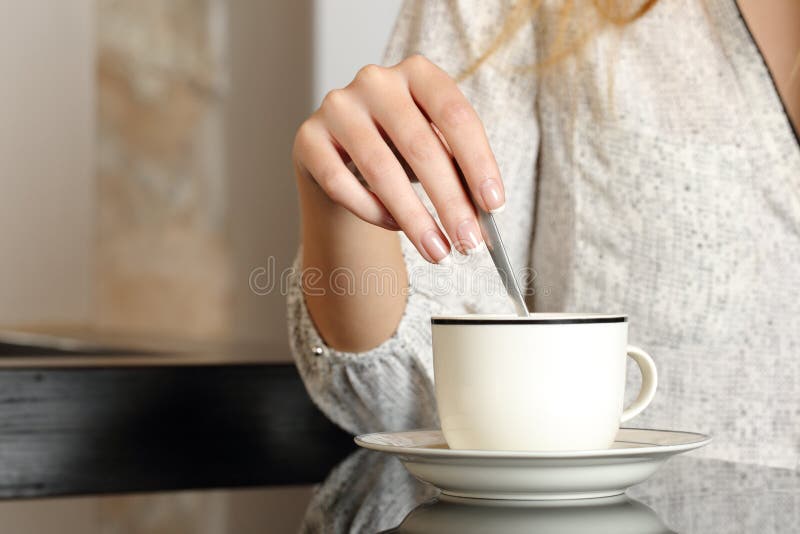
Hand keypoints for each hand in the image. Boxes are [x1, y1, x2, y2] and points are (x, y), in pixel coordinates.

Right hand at [292, 55, 505, 263]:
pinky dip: (372, 211)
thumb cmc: (399, 151)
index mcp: (417, 72)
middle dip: (450, 202)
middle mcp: (375, 81)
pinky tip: (395, 226)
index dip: (478, 162)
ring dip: (415, 218)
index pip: (455, 115)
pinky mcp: (308, 137)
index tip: (493, 205)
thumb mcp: (435, 150)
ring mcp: (337, 106)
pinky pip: (341, 183)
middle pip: (420, 145)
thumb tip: (482, 221)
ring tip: (437, 251)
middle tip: (468, 243)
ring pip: (380, 169)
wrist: (343, 155)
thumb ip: (459, 174)